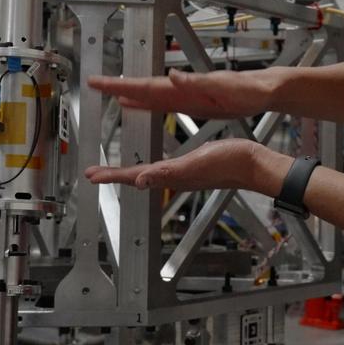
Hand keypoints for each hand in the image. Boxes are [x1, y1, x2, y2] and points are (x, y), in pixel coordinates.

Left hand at [85, 139, 290, 194]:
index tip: (90, 175)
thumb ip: (166, 173)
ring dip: (130, 173)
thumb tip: (138, 181)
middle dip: (115, 176)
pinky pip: (164, 168)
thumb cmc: (228, 163)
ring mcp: (184, 173)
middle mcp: (174, 176)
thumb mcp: (195, 163)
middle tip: (94, 174)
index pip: (133, 176)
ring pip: (149, 174)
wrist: (253, 164)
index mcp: (171, 175)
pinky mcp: (193, 167)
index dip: (111, 176)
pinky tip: (154, 165)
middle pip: (137, 177)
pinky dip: (151, 166)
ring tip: (116, 171)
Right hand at [88, 69, 279, 118]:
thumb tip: (173, 75)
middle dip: (117, 86)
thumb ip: (198, 81)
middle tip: (93, 83)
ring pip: (149, 95)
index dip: (122, 84)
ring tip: (109, 94)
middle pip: (142, 87)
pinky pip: (161, 103)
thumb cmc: (248, 88)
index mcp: (185, 86)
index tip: (100, 82)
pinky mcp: (192, 102)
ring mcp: (185, 95)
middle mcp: (181, 88)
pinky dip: (145, 103)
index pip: (147, 85)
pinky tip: (137, 104)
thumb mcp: (224, 86)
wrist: (264, 90)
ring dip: (129, 95)